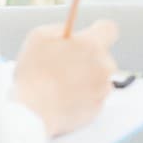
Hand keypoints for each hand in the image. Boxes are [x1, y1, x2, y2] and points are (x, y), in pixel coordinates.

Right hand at [13, 20, 118, 135]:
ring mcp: (103, 88)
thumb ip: (60, 30)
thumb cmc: (33, 74)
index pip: (109, 29)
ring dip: (85, 80)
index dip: (99, 32)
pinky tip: (64, 99)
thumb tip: (69, 33)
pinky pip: (94, 98)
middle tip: (64, 67)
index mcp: (91, 44)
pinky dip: (82, 98)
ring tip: (60, 86)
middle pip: (102, 57)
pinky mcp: (99, 108)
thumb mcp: (38, 38)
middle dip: (87, 60)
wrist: (33, 113)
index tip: (90, 36)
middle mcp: (104, 65)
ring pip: (98, 78)